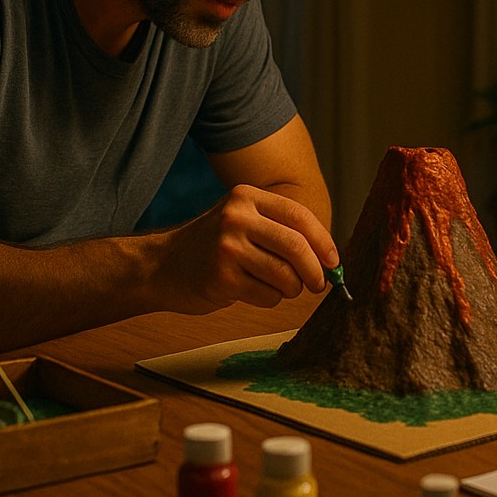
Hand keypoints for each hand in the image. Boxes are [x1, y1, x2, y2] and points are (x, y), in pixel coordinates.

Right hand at [157, 184, 336, 312]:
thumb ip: (280, 230)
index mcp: (246, 197)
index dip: (323, 241)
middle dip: (314, 271)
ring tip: (279, 287)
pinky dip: (271, 299)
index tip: (333, 261)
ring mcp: (227, 247)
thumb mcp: (242, 221)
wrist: (163, 266)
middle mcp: (236, 217)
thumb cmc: (215, 247)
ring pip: (285, 276)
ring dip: (291, 289)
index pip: (298, 215)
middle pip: (296, 246)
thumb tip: (329, 258)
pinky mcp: (221, 278)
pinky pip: (268, 295)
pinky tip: (252, 291)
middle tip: (319, 285)